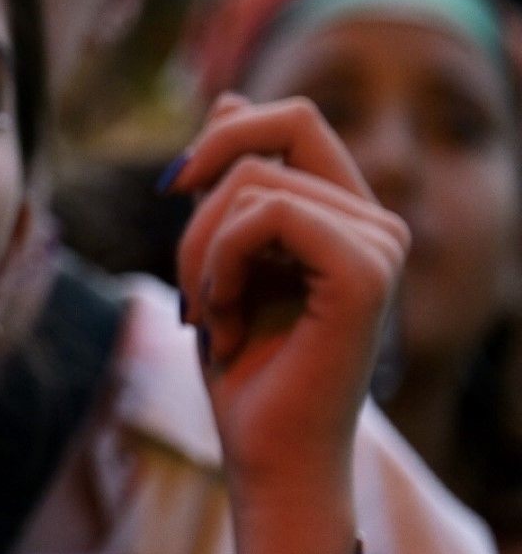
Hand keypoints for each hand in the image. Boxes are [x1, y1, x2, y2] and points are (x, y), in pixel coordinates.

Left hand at [168, 95, 407, 553]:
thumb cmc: (244, 367)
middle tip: (191, 281)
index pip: (293, 118)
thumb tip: (231, 98)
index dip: (224, 133)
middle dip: (200, 203)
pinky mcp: (367, 273)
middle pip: (266, 143)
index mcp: (348, 214)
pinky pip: (267, 215)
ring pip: (254, 183)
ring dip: (201, 252)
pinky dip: (221, 263)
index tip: (173, 187)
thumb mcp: (219, 254)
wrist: (266, 455)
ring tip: (212, 316)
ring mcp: (380, 245)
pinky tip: (223, 321)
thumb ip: (231, 184)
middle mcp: (377, 223)